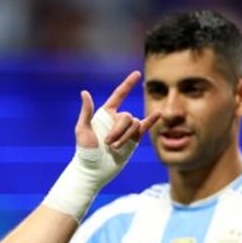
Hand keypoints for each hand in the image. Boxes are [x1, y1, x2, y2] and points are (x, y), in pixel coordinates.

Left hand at [43, 70, 159, 220]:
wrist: (94, 169)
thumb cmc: (84, 150)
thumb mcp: (83, 130)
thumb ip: (86, 112)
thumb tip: (84, 92)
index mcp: (105, 114)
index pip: (119, 95)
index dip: (128, 84)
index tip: (137, 74)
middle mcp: (117, 120)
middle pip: (127, 116)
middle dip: (119, 130)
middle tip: (107, 143)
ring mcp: (126, 130)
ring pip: (135, 125)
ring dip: (125, 136)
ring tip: (113, 148)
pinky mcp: (134, 140)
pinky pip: (145, 127)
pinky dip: (153, 120)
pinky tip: (158, 114)